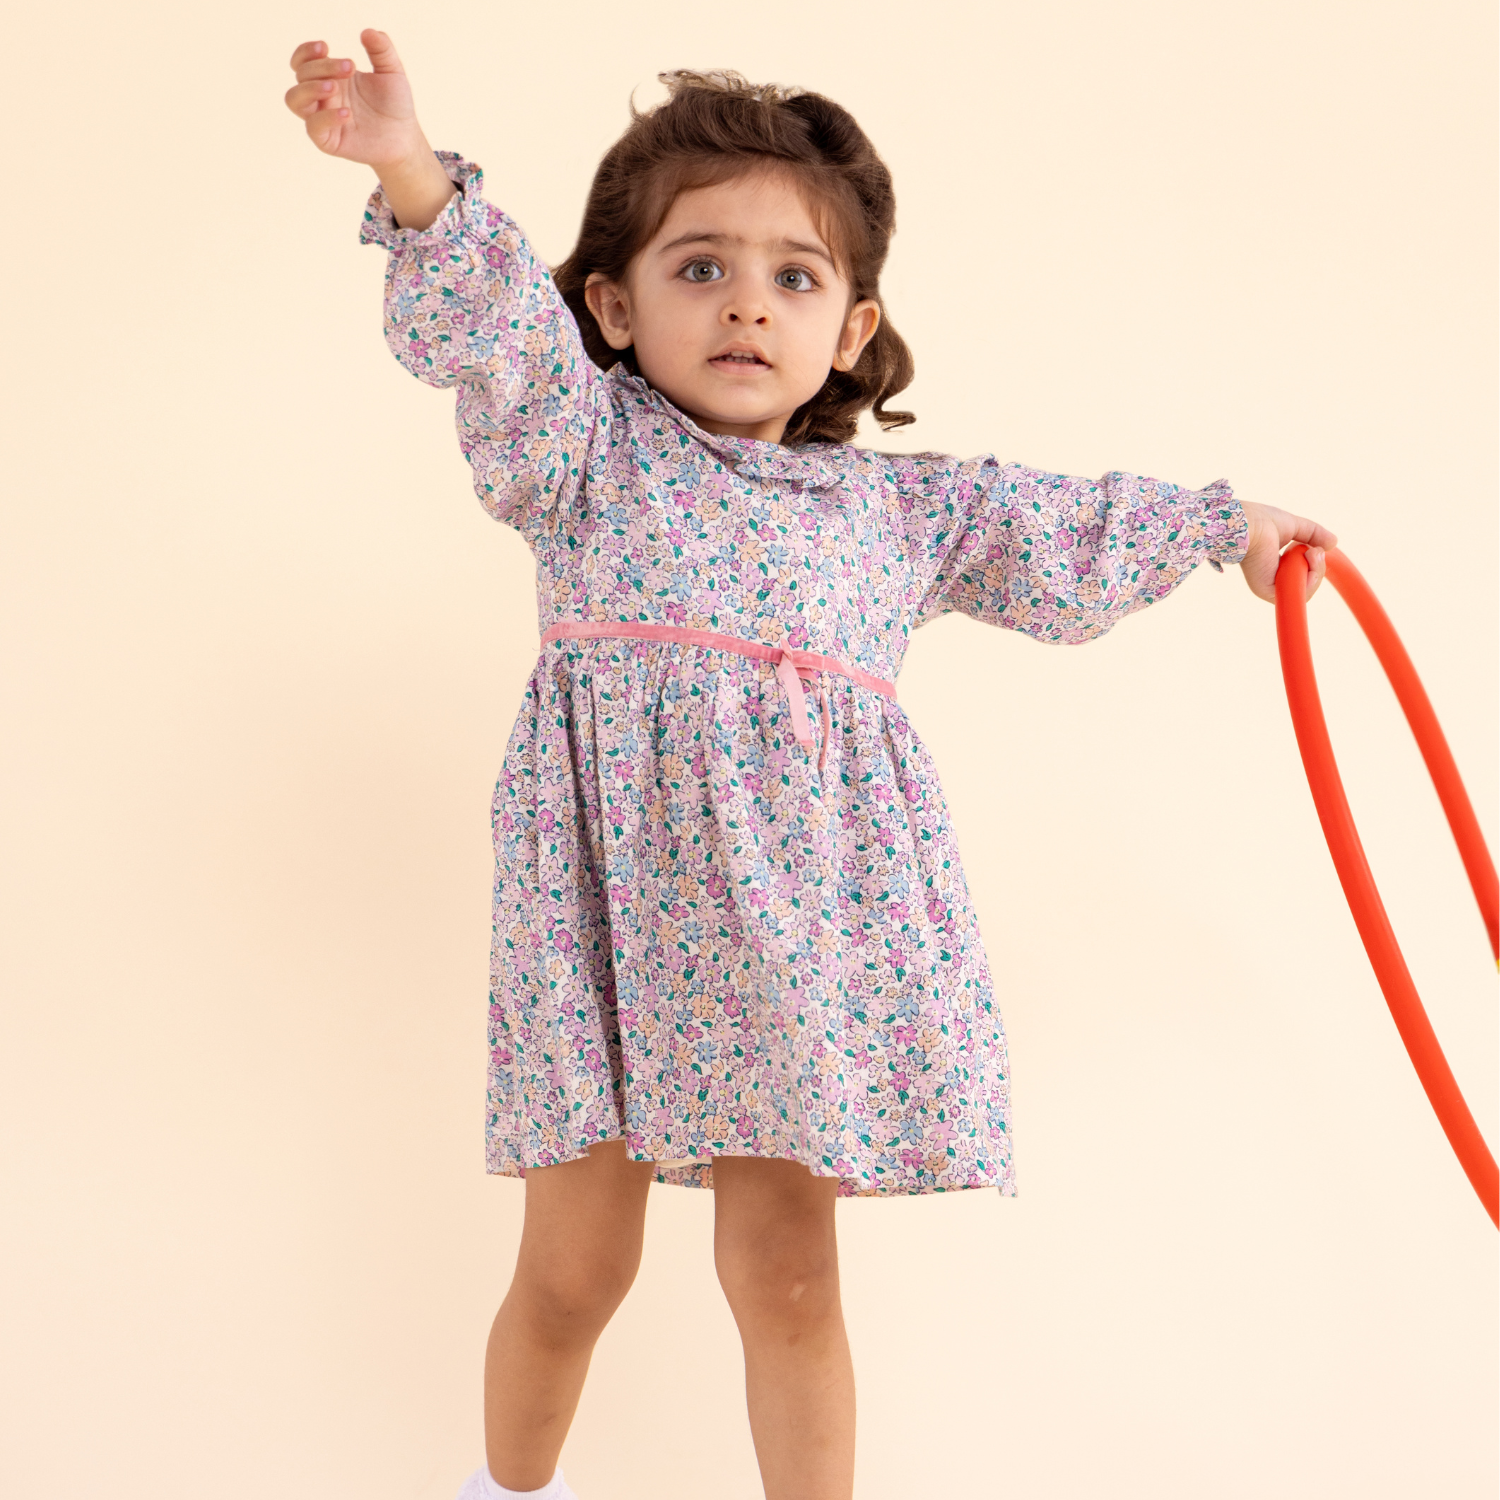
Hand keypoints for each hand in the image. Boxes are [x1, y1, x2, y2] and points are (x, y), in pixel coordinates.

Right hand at [284, 29, 422, 172]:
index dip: (307, 51)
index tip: (325, 46)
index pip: (302, 60)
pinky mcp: (328, 140)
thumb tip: (367, 32)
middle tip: (350, 67)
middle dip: (321, 67)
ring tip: (334, 86)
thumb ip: (381, 50)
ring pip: (294, 99)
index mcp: (330, 76)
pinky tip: (347, 113)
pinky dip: (326, 117)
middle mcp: (322, 96)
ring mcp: (322, 118)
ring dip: (309, 88)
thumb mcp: (391, 71)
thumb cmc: (395, 104)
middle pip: (301, 74)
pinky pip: (313, 127)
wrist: (406, 137)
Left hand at [1238, 500, 1338, 602]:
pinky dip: (1311, 577)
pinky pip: (1301, 594)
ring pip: (1307, 591)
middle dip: (1318, 566)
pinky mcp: (1270, 592)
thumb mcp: (1296, 527)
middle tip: (1313, 550)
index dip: (1315, 565)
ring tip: (1310, 552)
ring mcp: (1271, 588)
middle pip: (1308, 584)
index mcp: (1275, 567)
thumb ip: (1314, 534)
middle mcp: (1273, 580)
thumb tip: (1333, 543)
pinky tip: (1308, 558)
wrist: (1248, 524)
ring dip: (1317, 570)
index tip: (1314, 549)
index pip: (1303, 575)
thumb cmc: (1263, 521)